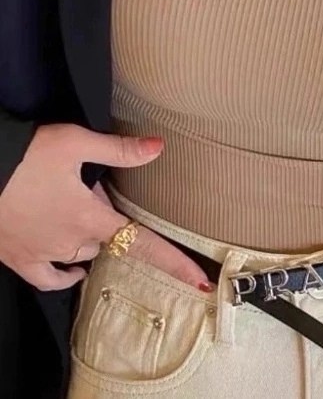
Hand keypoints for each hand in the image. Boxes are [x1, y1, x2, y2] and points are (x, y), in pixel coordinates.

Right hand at [0, 124, 209, 290]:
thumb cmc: (24, 156)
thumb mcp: (75, 143)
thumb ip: (120, 149)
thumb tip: (159, 147)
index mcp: (90, 219)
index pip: (143, 245)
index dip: (174, 263)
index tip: (201, 281)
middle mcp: (70, 244)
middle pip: (107, 240)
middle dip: (106, 218)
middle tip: (90, 189)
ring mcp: (41, 255)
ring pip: (80, 254)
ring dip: (87, 238)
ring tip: (73, 208)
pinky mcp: (17, 258)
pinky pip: (47, 278)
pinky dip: (63, 275)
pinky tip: (73, 269)